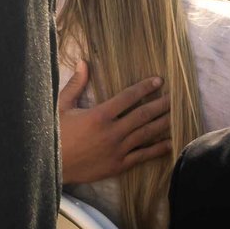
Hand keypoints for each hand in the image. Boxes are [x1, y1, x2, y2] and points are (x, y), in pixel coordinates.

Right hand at [57, 65, 172, 183]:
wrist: (52, 166)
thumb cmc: (55, 134)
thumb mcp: (62, 106)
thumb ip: (76, 84)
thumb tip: (84, 62)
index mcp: (99, 115)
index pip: (128, 97)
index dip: (145, 87)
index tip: (159, 80)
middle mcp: (112, 131)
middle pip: (143, 115)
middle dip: (161, 104)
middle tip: (177, 96)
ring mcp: (118, 149)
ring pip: (146, 134)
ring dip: (163, 123)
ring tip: (178, 115)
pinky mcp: (119, 165)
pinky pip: (143, 156)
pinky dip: (158, 149)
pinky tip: (170, 142)